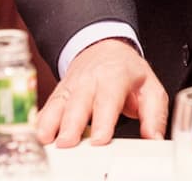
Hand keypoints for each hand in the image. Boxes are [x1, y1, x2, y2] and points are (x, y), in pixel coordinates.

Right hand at [38, 37, 167, 146]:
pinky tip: (37, 134)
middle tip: (67, 144)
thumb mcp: (150, 87)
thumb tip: (154, 139)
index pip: (108, 99)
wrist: (103, 46)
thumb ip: (153, 115)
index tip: (100, 139)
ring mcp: (71, 86)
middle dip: (71, 124)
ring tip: (46, 141)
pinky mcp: (59, 93)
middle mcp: (89, 80)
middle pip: (79, 104)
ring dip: (51, 123)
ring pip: (59, 104)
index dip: (103, 120)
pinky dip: (41, 120)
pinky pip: (48, 106)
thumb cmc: (127, 71)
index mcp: (114, 77)